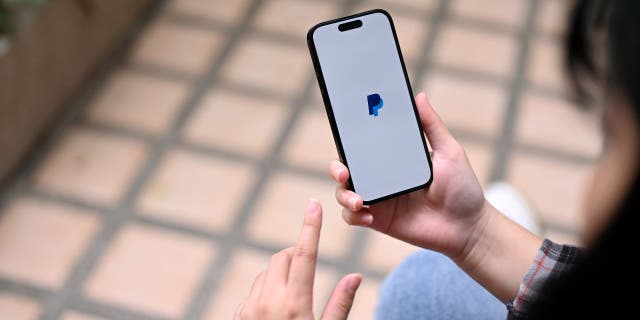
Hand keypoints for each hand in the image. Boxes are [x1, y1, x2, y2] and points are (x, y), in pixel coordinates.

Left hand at [235, 199, 361, 319]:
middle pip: (282, 258)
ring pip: (265, 273)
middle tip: (307, 272)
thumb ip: (340, 303)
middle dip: (295, 257)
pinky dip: (265, 292)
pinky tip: (275, 312)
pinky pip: (253, 292)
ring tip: (291, 300)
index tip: (314, 204)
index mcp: (296, 304)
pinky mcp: (239, 315)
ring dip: (280, 276)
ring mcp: (250, 308)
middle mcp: (269, 302)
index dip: (311, 227)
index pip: (305, 255)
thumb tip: (355, 276)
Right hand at [329, 92, 489, 259]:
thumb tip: (418, 96)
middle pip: (347, 169)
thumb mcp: (449, 152)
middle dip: (336, 169)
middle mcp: (382, 177)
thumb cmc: (462, 189)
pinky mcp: (379, 220)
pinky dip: (353, 215)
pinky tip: (368, 214)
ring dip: (343, 194)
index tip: (344, 133)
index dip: (349, 140)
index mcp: (394, 158)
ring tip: (358, 200)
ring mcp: (379, 199)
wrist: (468, 227)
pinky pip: (353, 217)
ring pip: (344, 193)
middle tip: (343, 172)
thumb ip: (432, 126)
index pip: (364, 146)